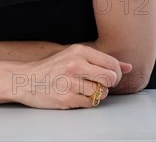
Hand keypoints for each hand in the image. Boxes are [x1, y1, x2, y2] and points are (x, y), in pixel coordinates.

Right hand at [13, 44, 131, 108]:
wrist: (27, 79)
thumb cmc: (53, 68)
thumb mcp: (74, 56)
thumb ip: (101, 60)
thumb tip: (128, 67)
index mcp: (78, 51)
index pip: (112, 63)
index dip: (116, 73)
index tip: (110, 76)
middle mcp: (75, 64)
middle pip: (110, 78)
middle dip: (108, 84)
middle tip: (99, 83)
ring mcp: (70, 82)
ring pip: (101, 92)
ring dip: (97, 94)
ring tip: (84, 88)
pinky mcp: (67, 98)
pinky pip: (90, 103)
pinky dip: (87, 101)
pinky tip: (76, 95)